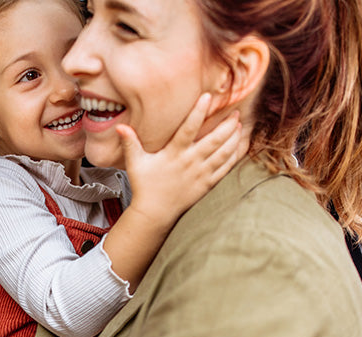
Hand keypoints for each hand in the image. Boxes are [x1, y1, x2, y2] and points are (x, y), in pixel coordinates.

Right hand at [119, 93, 246, 225]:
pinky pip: (226, 168)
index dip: (198, 112)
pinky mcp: (207, 184)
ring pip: (223, 153)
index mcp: (174, 154)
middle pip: (214, 140)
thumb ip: (130, 143)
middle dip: (227, 125)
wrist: (155, 213)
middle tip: (235, 112)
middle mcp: (190, 162)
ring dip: (233, 138)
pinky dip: (235, 156)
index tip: (208, 97)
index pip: (188, 129)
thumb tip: (120, 127)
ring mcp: (201, 174)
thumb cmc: (145, 186)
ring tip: (239, 125)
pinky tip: (241, 145)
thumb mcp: (135, 163)